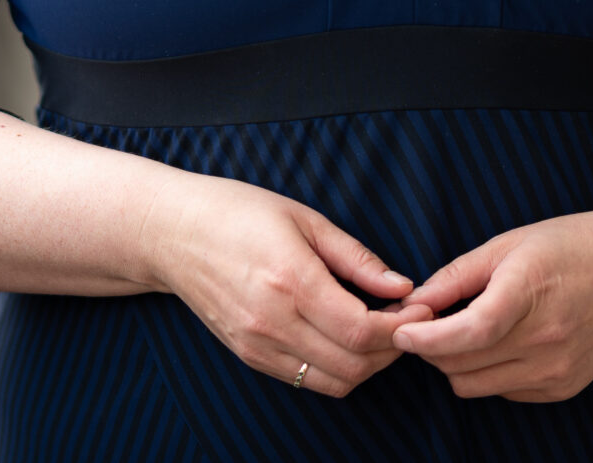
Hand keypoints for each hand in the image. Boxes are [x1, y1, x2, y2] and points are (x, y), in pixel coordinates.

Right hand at [141, 169, 431, 397]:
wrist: (171, 233)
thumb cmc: (237, 212)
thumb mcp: (304, 218)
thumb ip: (356, 258)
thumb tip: (402, 286)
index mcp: (290, 279)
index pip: (361, 329)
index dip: (401, 326)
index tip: (421, 307)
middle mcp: (273, 321)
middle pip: (354, 363)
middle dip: (392, 348)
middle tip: (406, 318)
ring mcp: (258, 344)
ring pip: (334, 380)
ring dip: (368, 364)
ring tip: (378, 330)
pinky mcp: (249, 356)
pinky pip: (307, 379)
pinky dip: (337, 368)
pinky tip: (344, 338)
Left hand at [391, 212, 592, 401]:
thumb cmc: (572, 246)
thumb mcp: (509, 243)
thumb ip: (456, 277)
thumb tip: (411, 304)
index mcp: (531, 291)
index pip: (469, 332)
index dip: (426, 337)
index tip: (400, 330)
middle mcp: (547, 339)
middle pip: (461, 363)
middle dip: (431, 346)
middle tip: (426, 319)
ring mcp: (557, 370)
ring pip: (474, 385)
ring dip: (455, 362)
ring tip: (464, 327)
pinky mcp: (563, 388)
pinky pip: (501, 391)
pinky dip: (487, 372)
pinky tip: (501, 341)